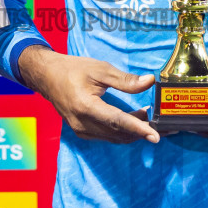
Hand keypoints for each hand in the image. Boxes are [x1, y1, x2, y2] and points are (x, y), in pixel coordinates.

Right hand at [18, 46, 158, 143]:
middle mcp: (82, 123)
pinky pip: (107, 136)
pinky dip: (122, 130)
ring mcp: (81, 130)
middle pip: (118, 133)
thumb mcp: (100, 69)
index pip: (117, 121)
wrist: (46, 76)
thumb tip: (150, 81)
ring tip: (149, 116)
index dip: (138, 128)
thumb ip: (125, 80)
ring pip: (114, 137)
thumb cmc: (72, 69)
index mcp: (85, 106)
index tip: (155, 136)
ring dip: (134, 131)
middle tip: (161, 122)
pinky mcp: (82, 131)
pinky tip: (133, 118)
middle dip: (142, 130)